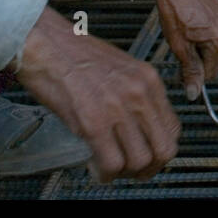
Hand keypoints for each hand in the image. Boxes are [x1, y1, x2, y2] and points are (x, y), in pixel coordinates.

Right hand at [14, 7, 179, 182]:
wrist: (45, 44)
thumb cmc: (74, 54)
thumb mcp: (120, 69)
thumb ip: (135, 96)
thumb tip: (139, 128)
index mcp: (148, 79)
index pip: (173, 128)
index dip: (161, 149)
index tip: (149, 155)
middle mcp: (139, 93)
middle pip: (164, 148)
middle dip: (151, 167)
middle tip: (134, 171)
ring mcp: (117, 108)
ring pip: (140, 160)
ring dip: (126, 172)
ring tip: (112, 169)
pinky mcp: (93, 122)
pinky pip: (111, 163)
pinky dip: (105, 174)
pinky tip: (96, 169)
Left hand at [155, 0, 217, 101]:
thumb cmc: (174, 14)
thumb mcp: (180, 48)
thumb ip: (190, 71)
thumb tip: (194, 94)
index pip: (211, 72)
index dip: (195, 73)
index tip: (182, 68)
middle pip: (212, 56)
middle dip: (197, 57)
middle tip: (180, 47)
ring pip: (210, 42)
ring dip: (198, 43)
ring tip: (182, 32)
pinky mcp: (217, 7)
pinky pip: (210, 27)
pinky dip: (199, 29)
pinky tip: (186, 22)